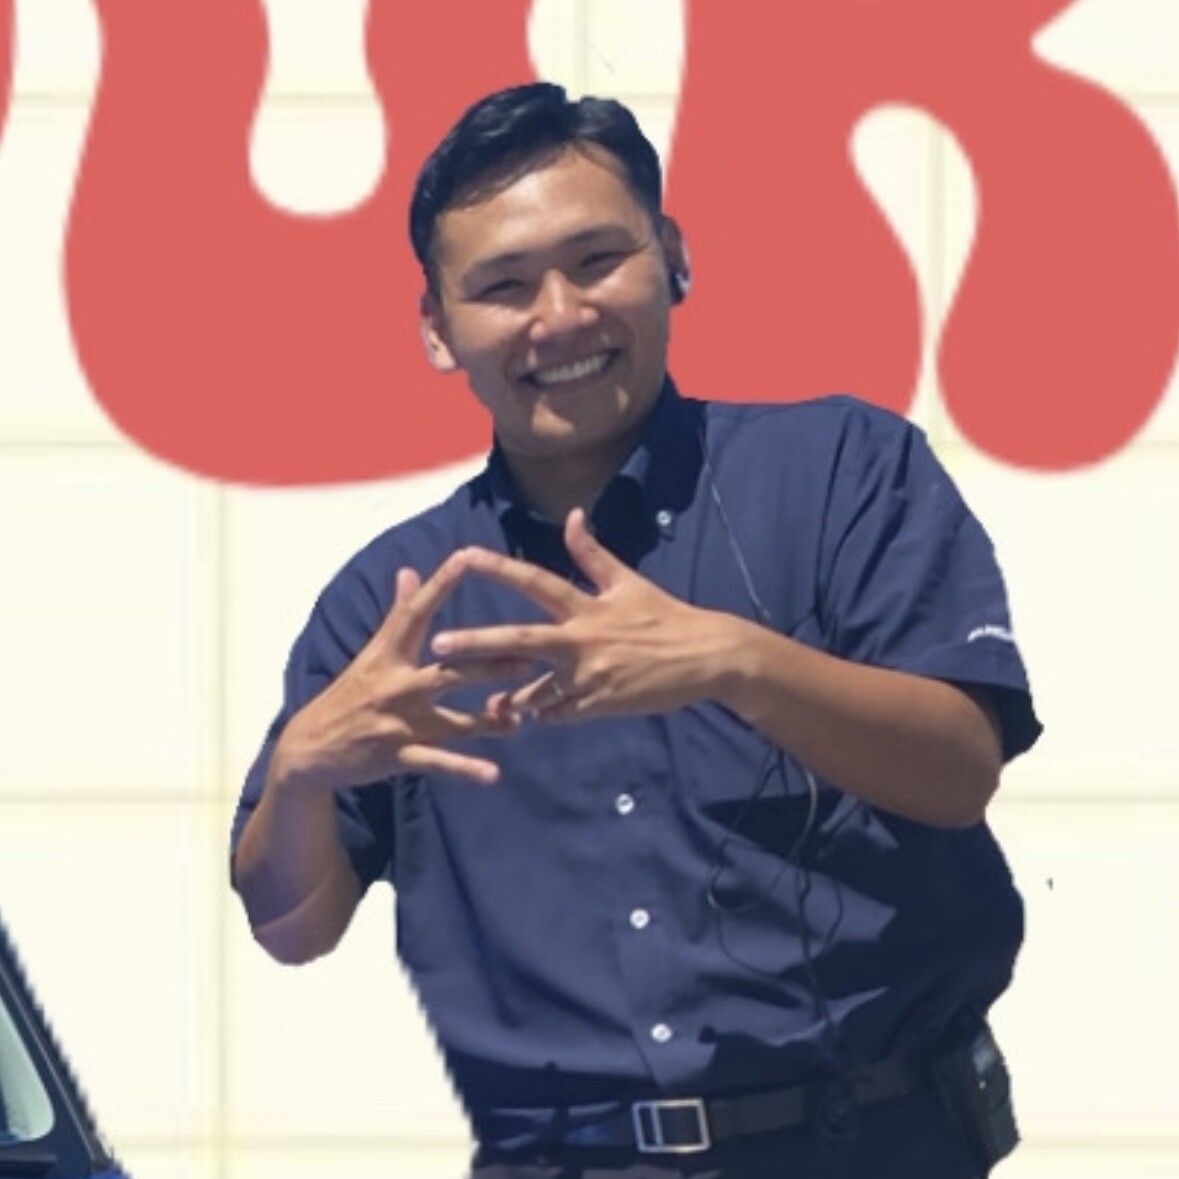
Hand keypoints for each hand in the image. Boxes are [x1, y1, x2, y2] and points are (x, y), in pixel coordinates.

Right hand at [276, 553, 531, 788]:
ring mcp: (397, 724)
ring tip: (520, 718)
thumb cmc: (350, 694)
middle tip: (530, 657)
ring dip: (489, 721)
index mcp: (387, 656)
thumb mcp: (370, 654)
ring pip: (453, 722)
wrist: (309, 748)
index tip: (465, 558)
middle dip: (490, 666)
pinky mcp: (398, 756)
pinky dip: (466, 770)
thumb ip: (397, 614)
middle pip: (449, 672)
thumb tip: (409, 571)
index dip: (439, 585)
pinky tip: (493, 775)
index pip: (415, 614)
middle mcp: (395, 686)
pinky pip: (438, 763)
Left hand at [431, 509, 741, 721]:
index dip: (499, 567)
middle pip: (520, 641)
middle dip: (476, 644)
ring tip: (489, 703)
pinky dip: (544, 714)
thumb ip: (592, 553)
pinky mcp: (599, 706)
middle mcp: (582, 641)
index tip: (463, 555)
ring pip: (533, 691)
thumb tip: (572, 515)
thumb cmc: (664, 616)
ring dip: (509, 698)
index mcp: (586, 606)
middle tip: (438, 648)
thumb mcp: (628, 582)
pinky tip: (535, 715)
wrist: (704, 658)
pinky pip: (558, 715)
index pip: (535, 581)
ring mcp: (589, 677)